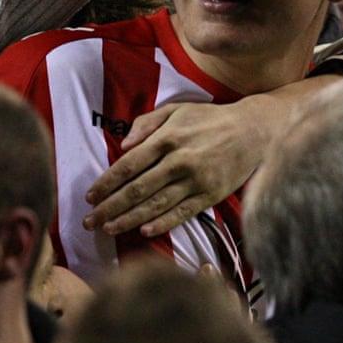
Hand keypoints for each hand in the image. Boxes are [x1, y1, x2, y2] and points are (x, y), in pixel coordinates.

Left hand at [84, 97, 283, 236]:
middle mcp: (180, 161)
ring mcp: (196, 180)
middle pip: (137, 189)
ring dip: (128, 219)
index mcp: (168, 139)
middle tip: (89, 222)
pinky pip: (182, 213)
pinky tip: (144, 232)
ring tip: (108, 229)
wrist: (253, 130)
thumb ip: (146, 123)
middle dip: (109, 208)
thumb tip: (123, 145)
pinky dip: (163, 223)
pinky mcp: (211, 195)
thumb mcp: (176, 110)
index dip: (106, 183)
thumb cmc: (209, 119)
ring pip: (155, 205)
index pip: (128, 165)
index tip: (89, 196)